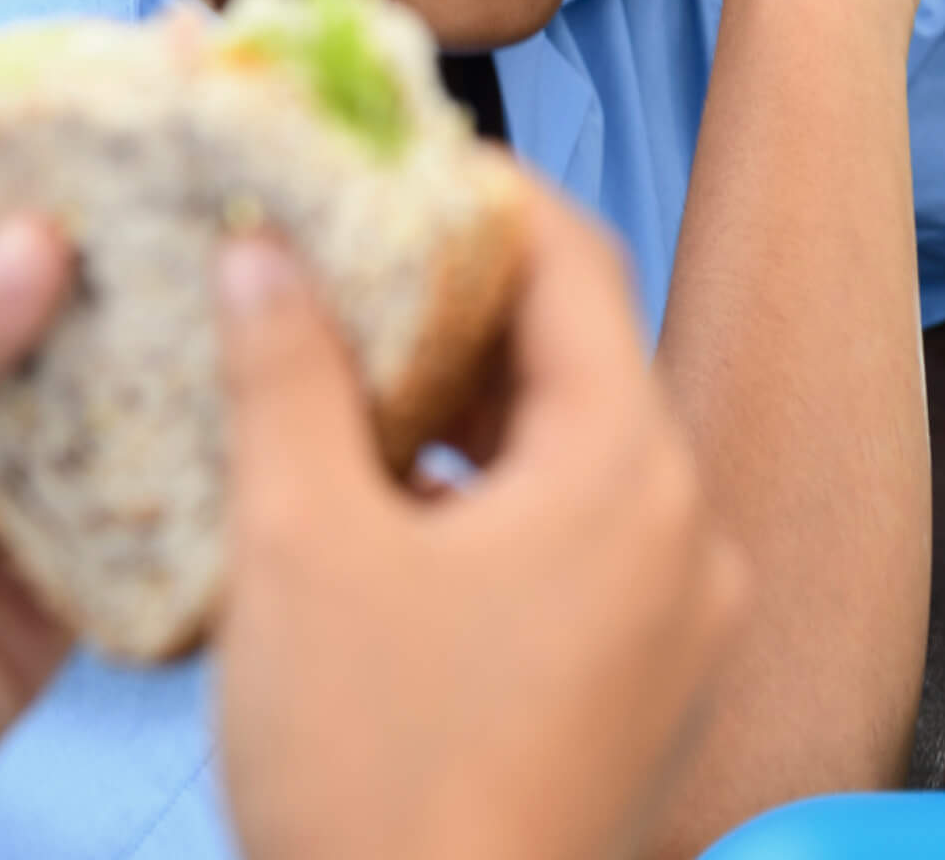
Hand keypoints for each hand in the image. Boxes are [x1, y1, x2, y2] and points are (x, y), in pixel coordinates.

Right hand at [216, 173, 748, 859]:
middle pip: (582, 355)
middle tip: (360, 261)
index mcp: (626, 470)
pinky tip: (400, 507)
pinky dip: (501, 494)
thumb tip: (259, 252)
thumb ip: (286, 375)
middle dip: (467, 303)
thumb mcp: (301, 549)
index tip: (400, 164)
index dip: (487, 194)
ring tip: (363, 376)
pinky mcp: (653, 680)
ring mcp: (681, 613)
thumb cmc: (373, 781)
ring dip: (478, 403)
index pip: (575, 262)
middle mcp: (685, 528)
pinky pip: (586, 536)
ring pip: (581, 448)